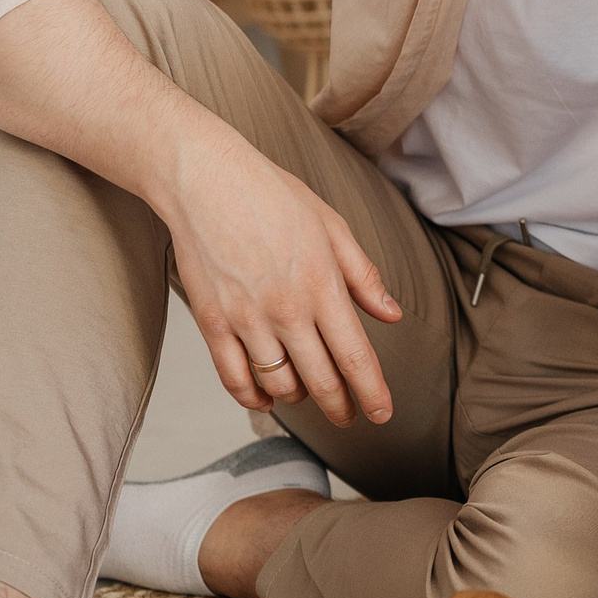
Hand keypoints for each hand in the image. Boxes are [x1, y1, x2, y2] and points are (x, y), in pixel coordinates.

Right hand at [160, 137, 402, 427]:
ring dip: (299, 398)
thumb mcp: (333, 227)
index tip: (382, 415)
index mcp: (323, 285)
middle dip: (341, 406)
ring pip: (279, 384)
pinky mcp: (212, 322)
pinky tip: (266, 400)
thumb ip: (364, 277)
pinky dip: (252, 398)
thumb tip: (391, 314)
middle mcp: (287, 309)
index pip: (355, 356)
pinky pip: (233, 378)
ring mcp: (246, 319)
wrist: (207, 180)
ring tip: (310, 394)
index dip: (372, 392)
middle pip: (320, 380)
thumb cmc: (274, 197)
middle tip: (351, 416)